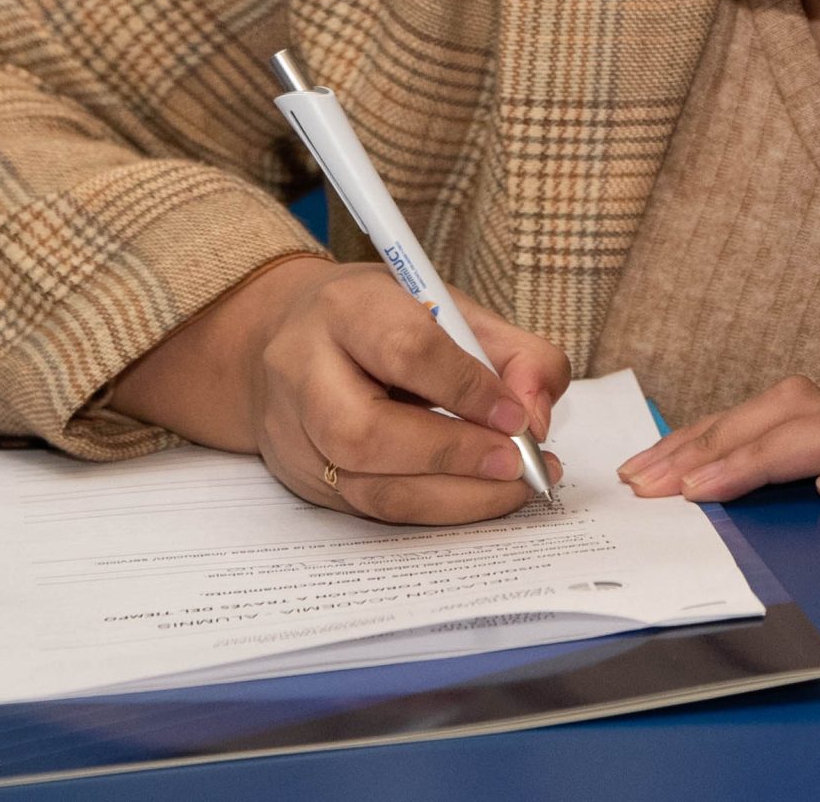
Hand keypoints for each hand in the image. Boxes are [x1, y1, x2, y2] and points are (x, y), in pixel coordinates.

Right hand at [110, 255, 571, 525]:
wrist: (281, 338)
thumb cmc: (382, 320)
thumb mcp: (451, 308)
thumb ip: (513, 354)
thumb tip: (538, 417)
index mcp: (346, 307)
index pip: (404, 350)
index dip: (467, 388)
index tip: (519, 416)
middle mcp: (304, 371)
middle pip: (363, 432)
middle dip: (452, 455)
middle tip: (516, 462)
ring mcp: (295, 434)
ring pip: (366, 487)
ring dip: (454, 497)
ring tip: (515, 487)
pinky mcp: (304, 479)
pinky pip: (372, 510)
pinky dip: (438, 510)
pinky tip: (481, 497)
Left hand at [615, 376, 819, 512]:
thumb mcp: (806, 558)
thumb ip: (761, 531)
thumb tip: (677, 515)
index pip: (759, 424)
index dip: (698, 441)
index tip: (644, 475)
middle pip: (794, 408)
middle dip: (717, 442)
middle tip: (661, 487)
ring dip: (770, 451)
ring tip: (714, 486)